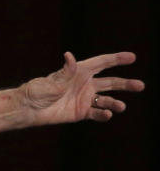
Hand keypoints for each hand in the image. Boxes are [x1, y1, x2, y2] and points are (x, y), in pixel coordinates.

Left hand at [0, 51, 144, 132]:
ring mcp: (84, 98)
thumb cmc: (37, 92)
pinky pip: (97, 113)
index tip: (132, 57)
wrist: (28, 110)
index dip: (117, 59)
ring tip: (120, 106)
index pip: (102, 63)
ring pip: (106, 99)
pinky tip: (108, 114)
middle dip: (126, 84)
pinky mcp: (81, 112)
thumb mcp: (52, 81)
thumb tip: (70, 55)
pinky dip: (104, 114)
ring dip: (115, 103)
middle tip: (141, 86)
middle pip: (111, 82)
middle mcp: (84, 84)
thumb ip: (65, 72)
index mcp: (79, 72)